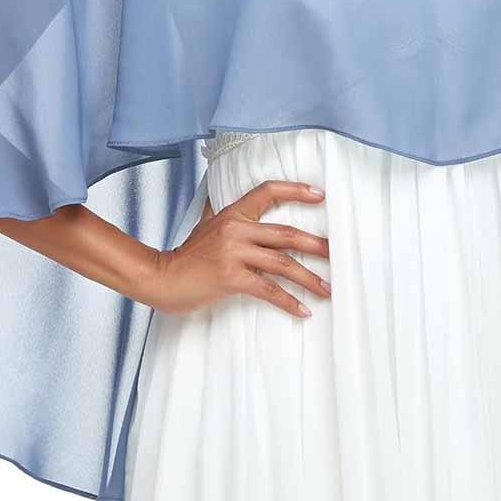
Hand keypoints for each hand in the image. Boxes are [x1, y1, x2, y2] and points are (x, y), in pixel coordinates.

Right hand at [147, 179, 330, 318]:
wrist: (161, 278)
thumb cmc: (186, 257)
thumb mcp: (205, 226)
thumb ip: (223, 216)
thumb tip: (234, 205)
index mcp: (233, 214)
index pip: (268, 192)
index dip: (296, 190)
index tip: (320, 195)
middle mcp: (236, 229)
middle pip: (286, 233)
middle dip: (317, 245)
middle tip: (338, 254)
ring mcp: (233, 253)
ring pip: (282, 263)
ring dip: (309, 278)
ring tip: (328, 288)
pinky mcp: (231, 277)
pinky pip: (268, 290)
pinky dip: (288, 302)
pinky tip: (303, 310)